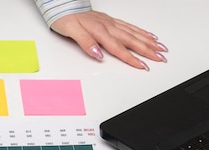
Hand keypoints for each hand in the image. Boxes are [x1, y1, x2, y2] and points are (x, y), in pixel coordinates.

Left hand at [50, 11, 167, 69]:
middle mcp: (109, 27)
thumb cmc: (66, 19)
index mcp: (100, 31)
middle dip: (148, 50)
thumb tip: (98, 54)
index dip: (131, 58)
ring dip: (149, 41)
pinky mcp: (111, 21)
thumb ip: (86, 43)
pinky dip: (142, 32)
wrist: (65, 7)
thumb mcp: (72, 32)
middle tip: (161, 58)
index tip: (143, 66)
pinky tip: (150, 36)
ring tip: (161, 48)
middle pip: (132, 41)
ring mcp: (112, 23)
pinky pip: (130, 27)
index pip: (119, 48)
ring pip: (134, 33)